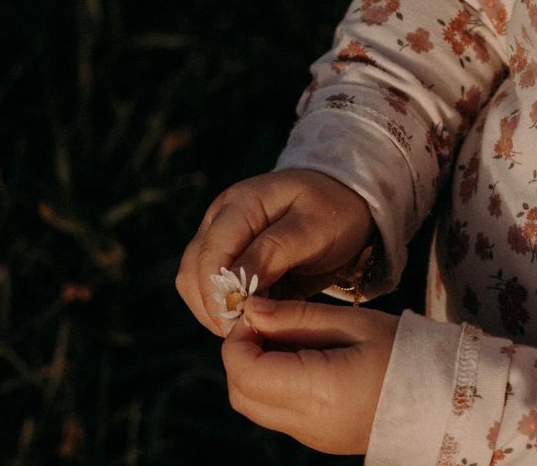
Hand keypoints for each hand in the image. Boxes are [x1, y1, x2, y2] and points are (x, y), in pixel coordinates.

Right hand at [175, 168, 374, 335]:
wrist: (342, 208)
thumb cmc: (334, 214)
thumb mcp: (315, 228)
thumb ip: (275, 251)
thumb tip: (235, 284)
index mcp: (241, 203)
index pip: (211, 253)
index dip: (220, 293)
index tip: (243, 323)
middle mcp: (220, 218)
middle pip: (193, 271)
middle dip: (215, 307)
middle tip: (250, 333)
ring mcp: (217, 238)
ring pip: (193, 284)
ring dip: (215, 312)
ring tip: (254, 328)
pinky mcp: (223, 258)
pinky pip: (207, 290)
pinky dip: (224, 309)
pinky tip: (254, 319)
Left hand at [222, 297, 398, 454]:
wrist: (447, 396)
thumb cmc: (407, 351)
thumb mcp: (353, 322)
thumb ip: (297, 316)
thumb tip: (251, 309)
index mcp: (318, 390)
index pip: (244, 371)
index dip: (239, 338)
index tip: (259, 313)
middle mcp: (308, 422)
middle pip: (241, 393)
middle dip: (242, 355)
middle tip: (269, 323)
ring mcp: (312, 436)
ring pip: (255, 406)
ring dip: (256, 371)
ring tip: (289, 338)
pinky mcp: (319, 439)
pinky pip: (278, 414)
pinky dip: (275, 385)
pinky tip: (304, 359)